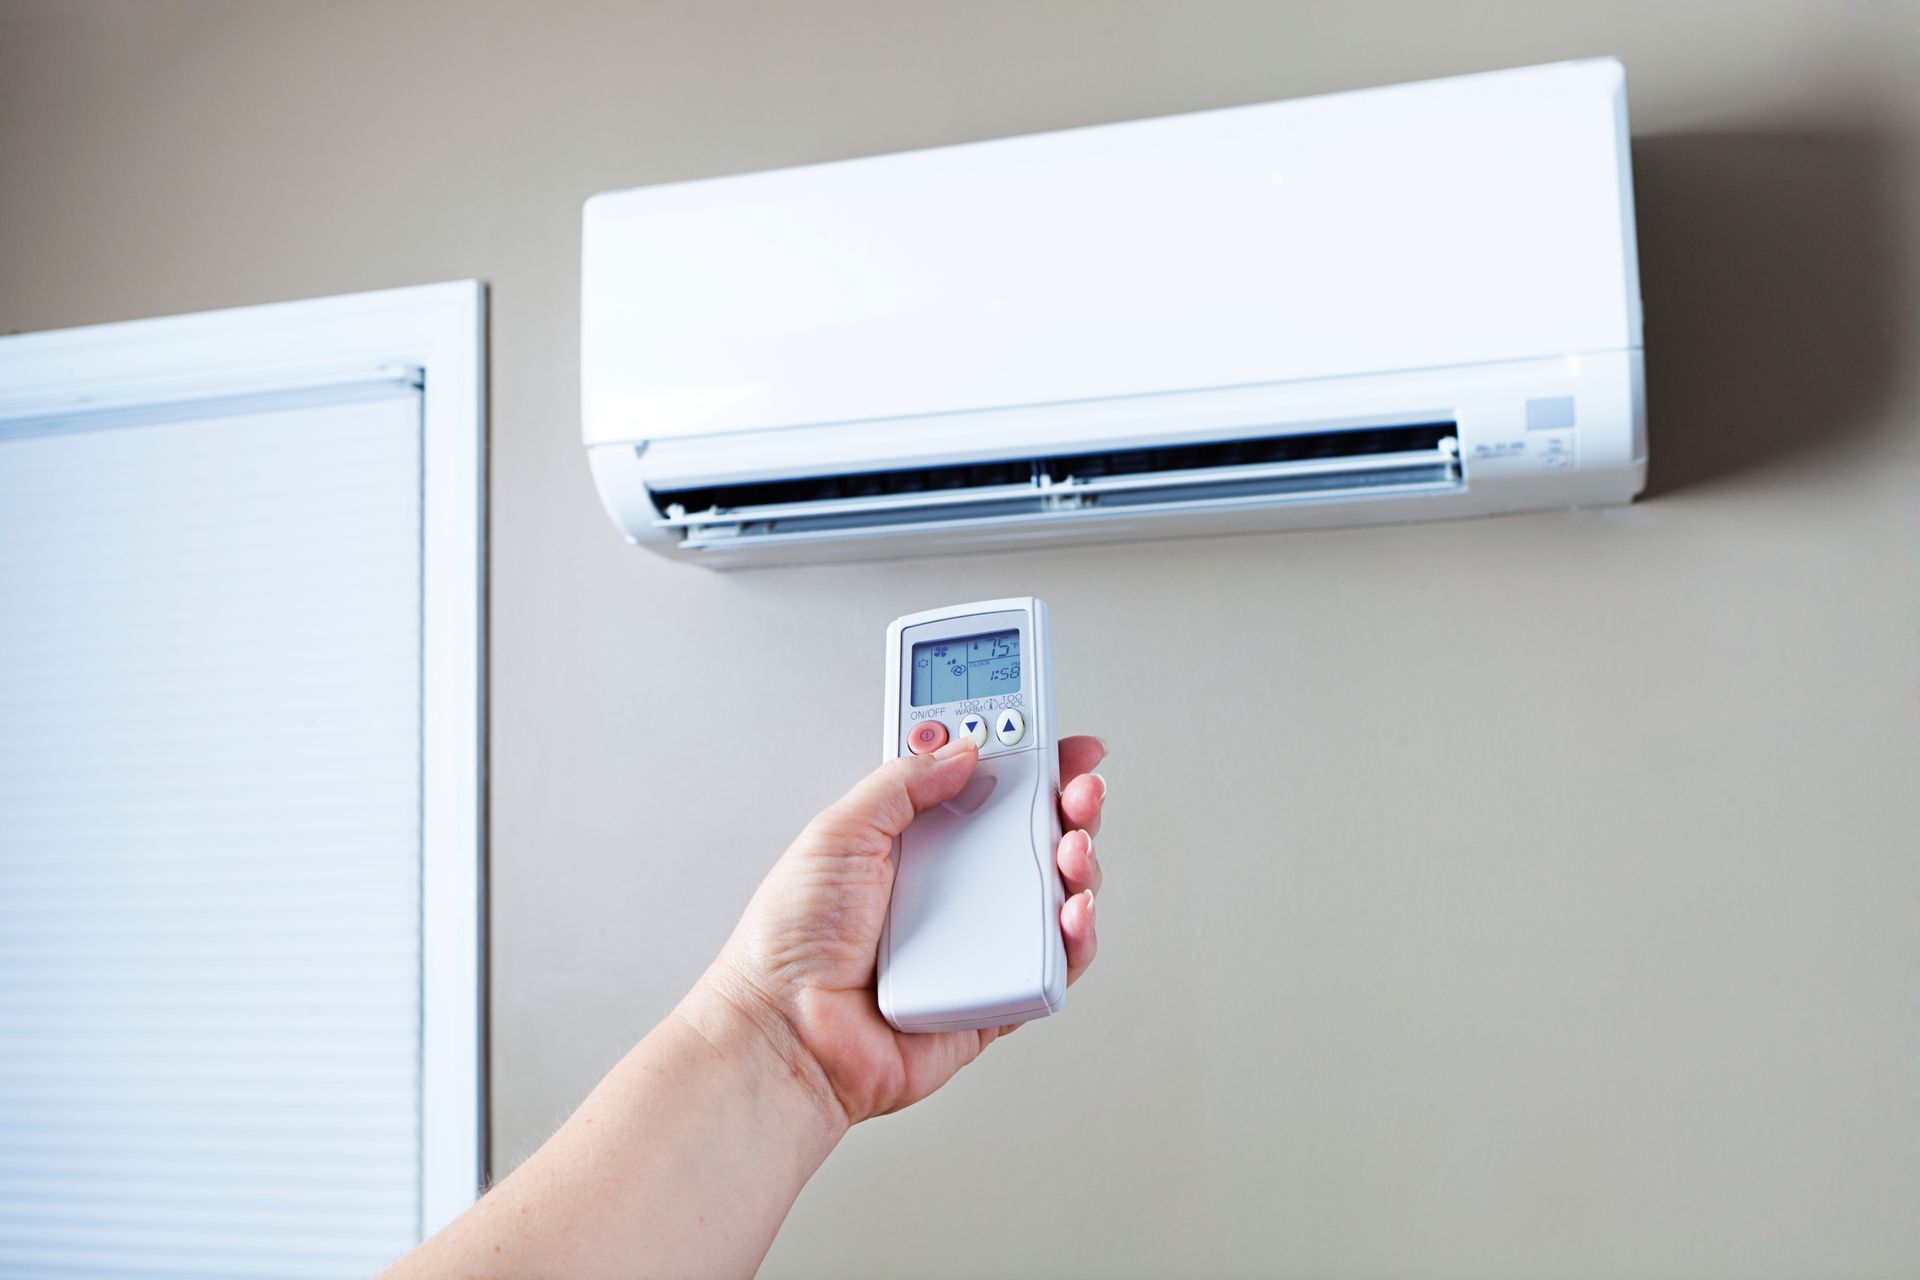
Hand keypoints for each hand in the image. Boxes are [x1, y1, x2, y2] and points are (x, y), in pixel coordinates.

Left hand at [686, 735, 1106, 1126]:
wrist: (788, 1034)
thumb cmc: (789, 945)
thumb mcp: (838, 833)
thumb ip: (903, 783)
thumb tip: (962, 751)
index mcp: (912, 843)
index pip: (981, 787)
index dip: (1023, 761)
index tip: (1056, 740)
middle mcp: (949, 888)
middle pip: (1030, 834)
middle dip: (1066, 803)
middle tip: (1079, 788)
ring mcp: (976, 941)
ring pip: (1052, 893)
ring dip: (1078, 860)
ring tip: (1073, 846)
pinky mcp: (994, 995)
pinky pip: (1053, 963)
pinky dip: (1076, 935)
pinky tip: (1072, 910)